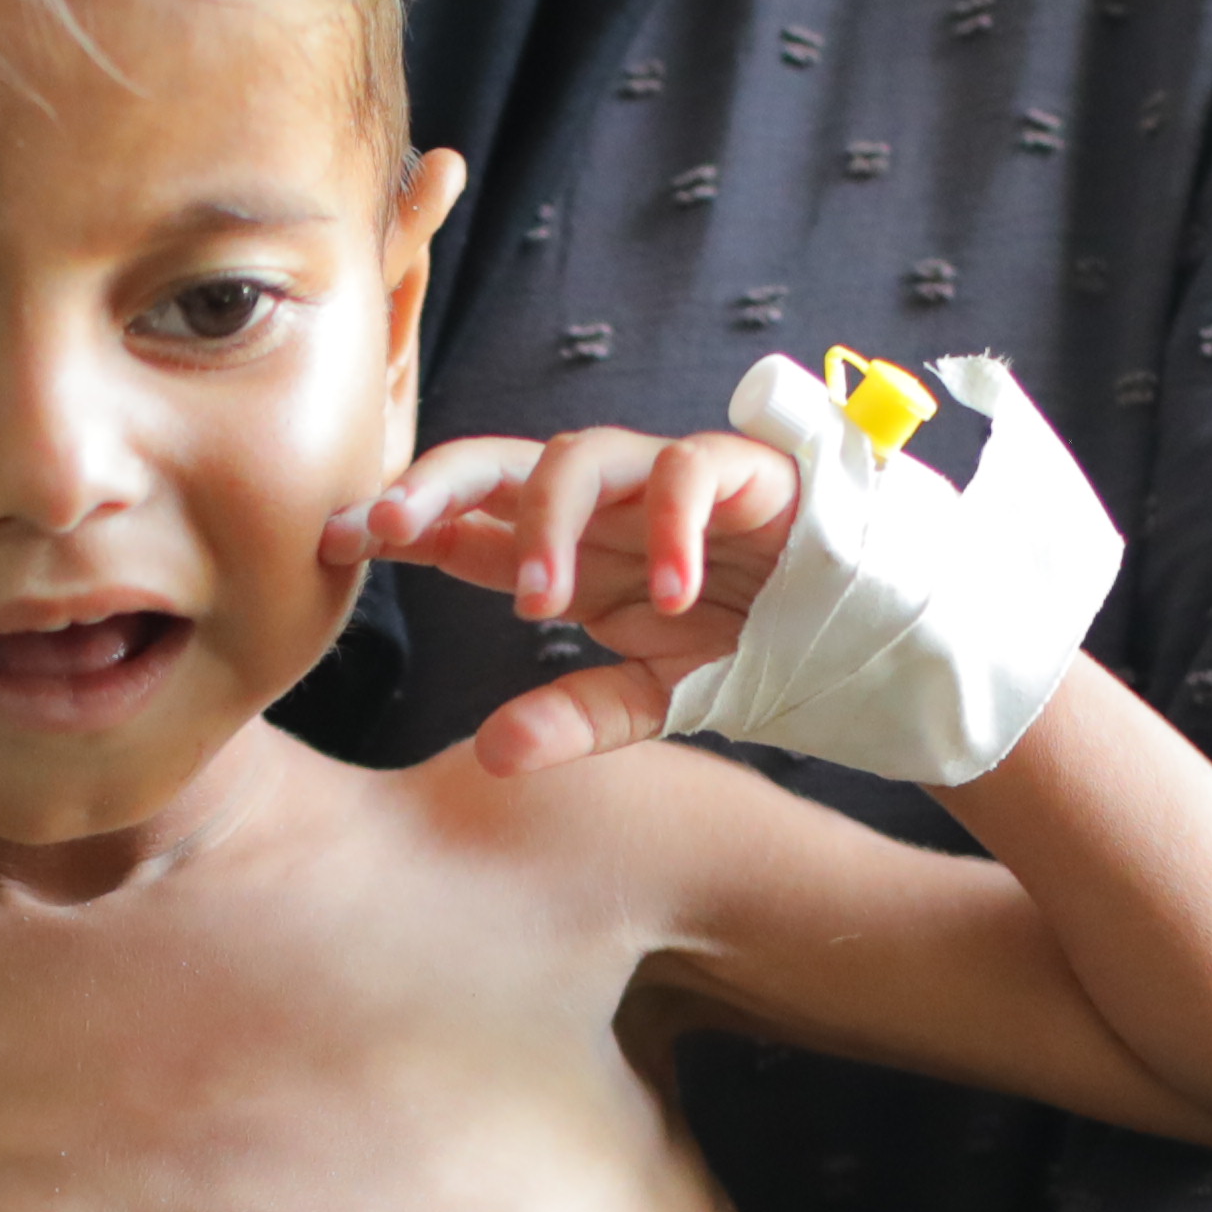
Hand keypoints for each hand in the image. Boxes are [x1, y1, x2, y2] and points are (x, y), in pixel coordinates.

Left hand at [340, 420, 809, 780]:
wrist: (879, 636)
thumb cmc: (758, 647)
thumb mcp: (656, 698)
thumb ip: (578, 718)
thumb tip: (492, 756)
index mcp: (573, 554)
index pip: (468, 522)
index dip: (400, 522)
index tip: (332, 545)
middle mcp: (610, 508)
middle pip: (504, 461)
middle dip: (436, 484)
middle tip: (386, 532)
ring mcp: (673, 482)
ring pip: (586, 455)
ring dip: (551, 523)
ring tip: (539, 607)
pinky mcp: (749, 473)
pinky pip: (695, 469)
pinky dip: (674, 524)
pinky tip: (667, 590)